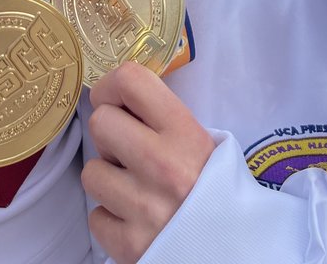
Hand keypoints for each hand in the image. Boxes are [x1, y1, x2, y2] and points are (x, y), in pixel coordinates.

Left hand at [82, 61, 214, 263]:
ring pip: (91, 172)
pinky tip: (134, 218)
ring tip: (134, 188)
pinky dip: (110, 219)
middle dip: (109, 136)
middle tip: (127, 151)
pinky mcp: (130, 244)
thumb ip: (161, 117)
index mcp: (183, 132)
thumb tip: (118, 99)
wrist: (235, 248)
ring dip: (108, 180)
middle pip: (99, 122)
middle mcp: (162, 165)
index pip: (129, 80)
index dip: (111, 87)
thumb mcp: (200, 141)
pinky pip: (96, 217)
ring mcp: (144, 207)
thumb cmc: (212, 187)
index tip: (116, 102)